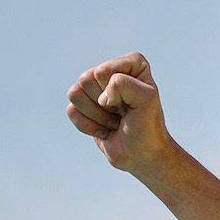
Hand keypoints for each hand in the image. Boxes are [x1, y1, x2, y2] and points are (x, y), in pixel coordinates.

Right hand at [66, 53, 171, 174]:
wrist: (143, 156)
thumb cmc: (148, 127)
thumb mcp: (146, 100)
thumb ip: (124, 84)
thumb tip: (100, 96)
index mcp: (132, 63)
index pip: (103, 71)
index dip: (115, 91)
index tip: (133, 103)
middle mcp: (112, 71)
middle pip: (86, 79)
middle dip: (105, 104)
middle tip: (123, 113)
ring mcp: (96, 88)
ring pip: (75, 93)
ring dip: (97, 115)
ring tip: (115, 120)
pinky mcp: (84, 106)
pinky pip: (71, 111)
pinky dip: (89, 126)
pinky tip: (105, 129)